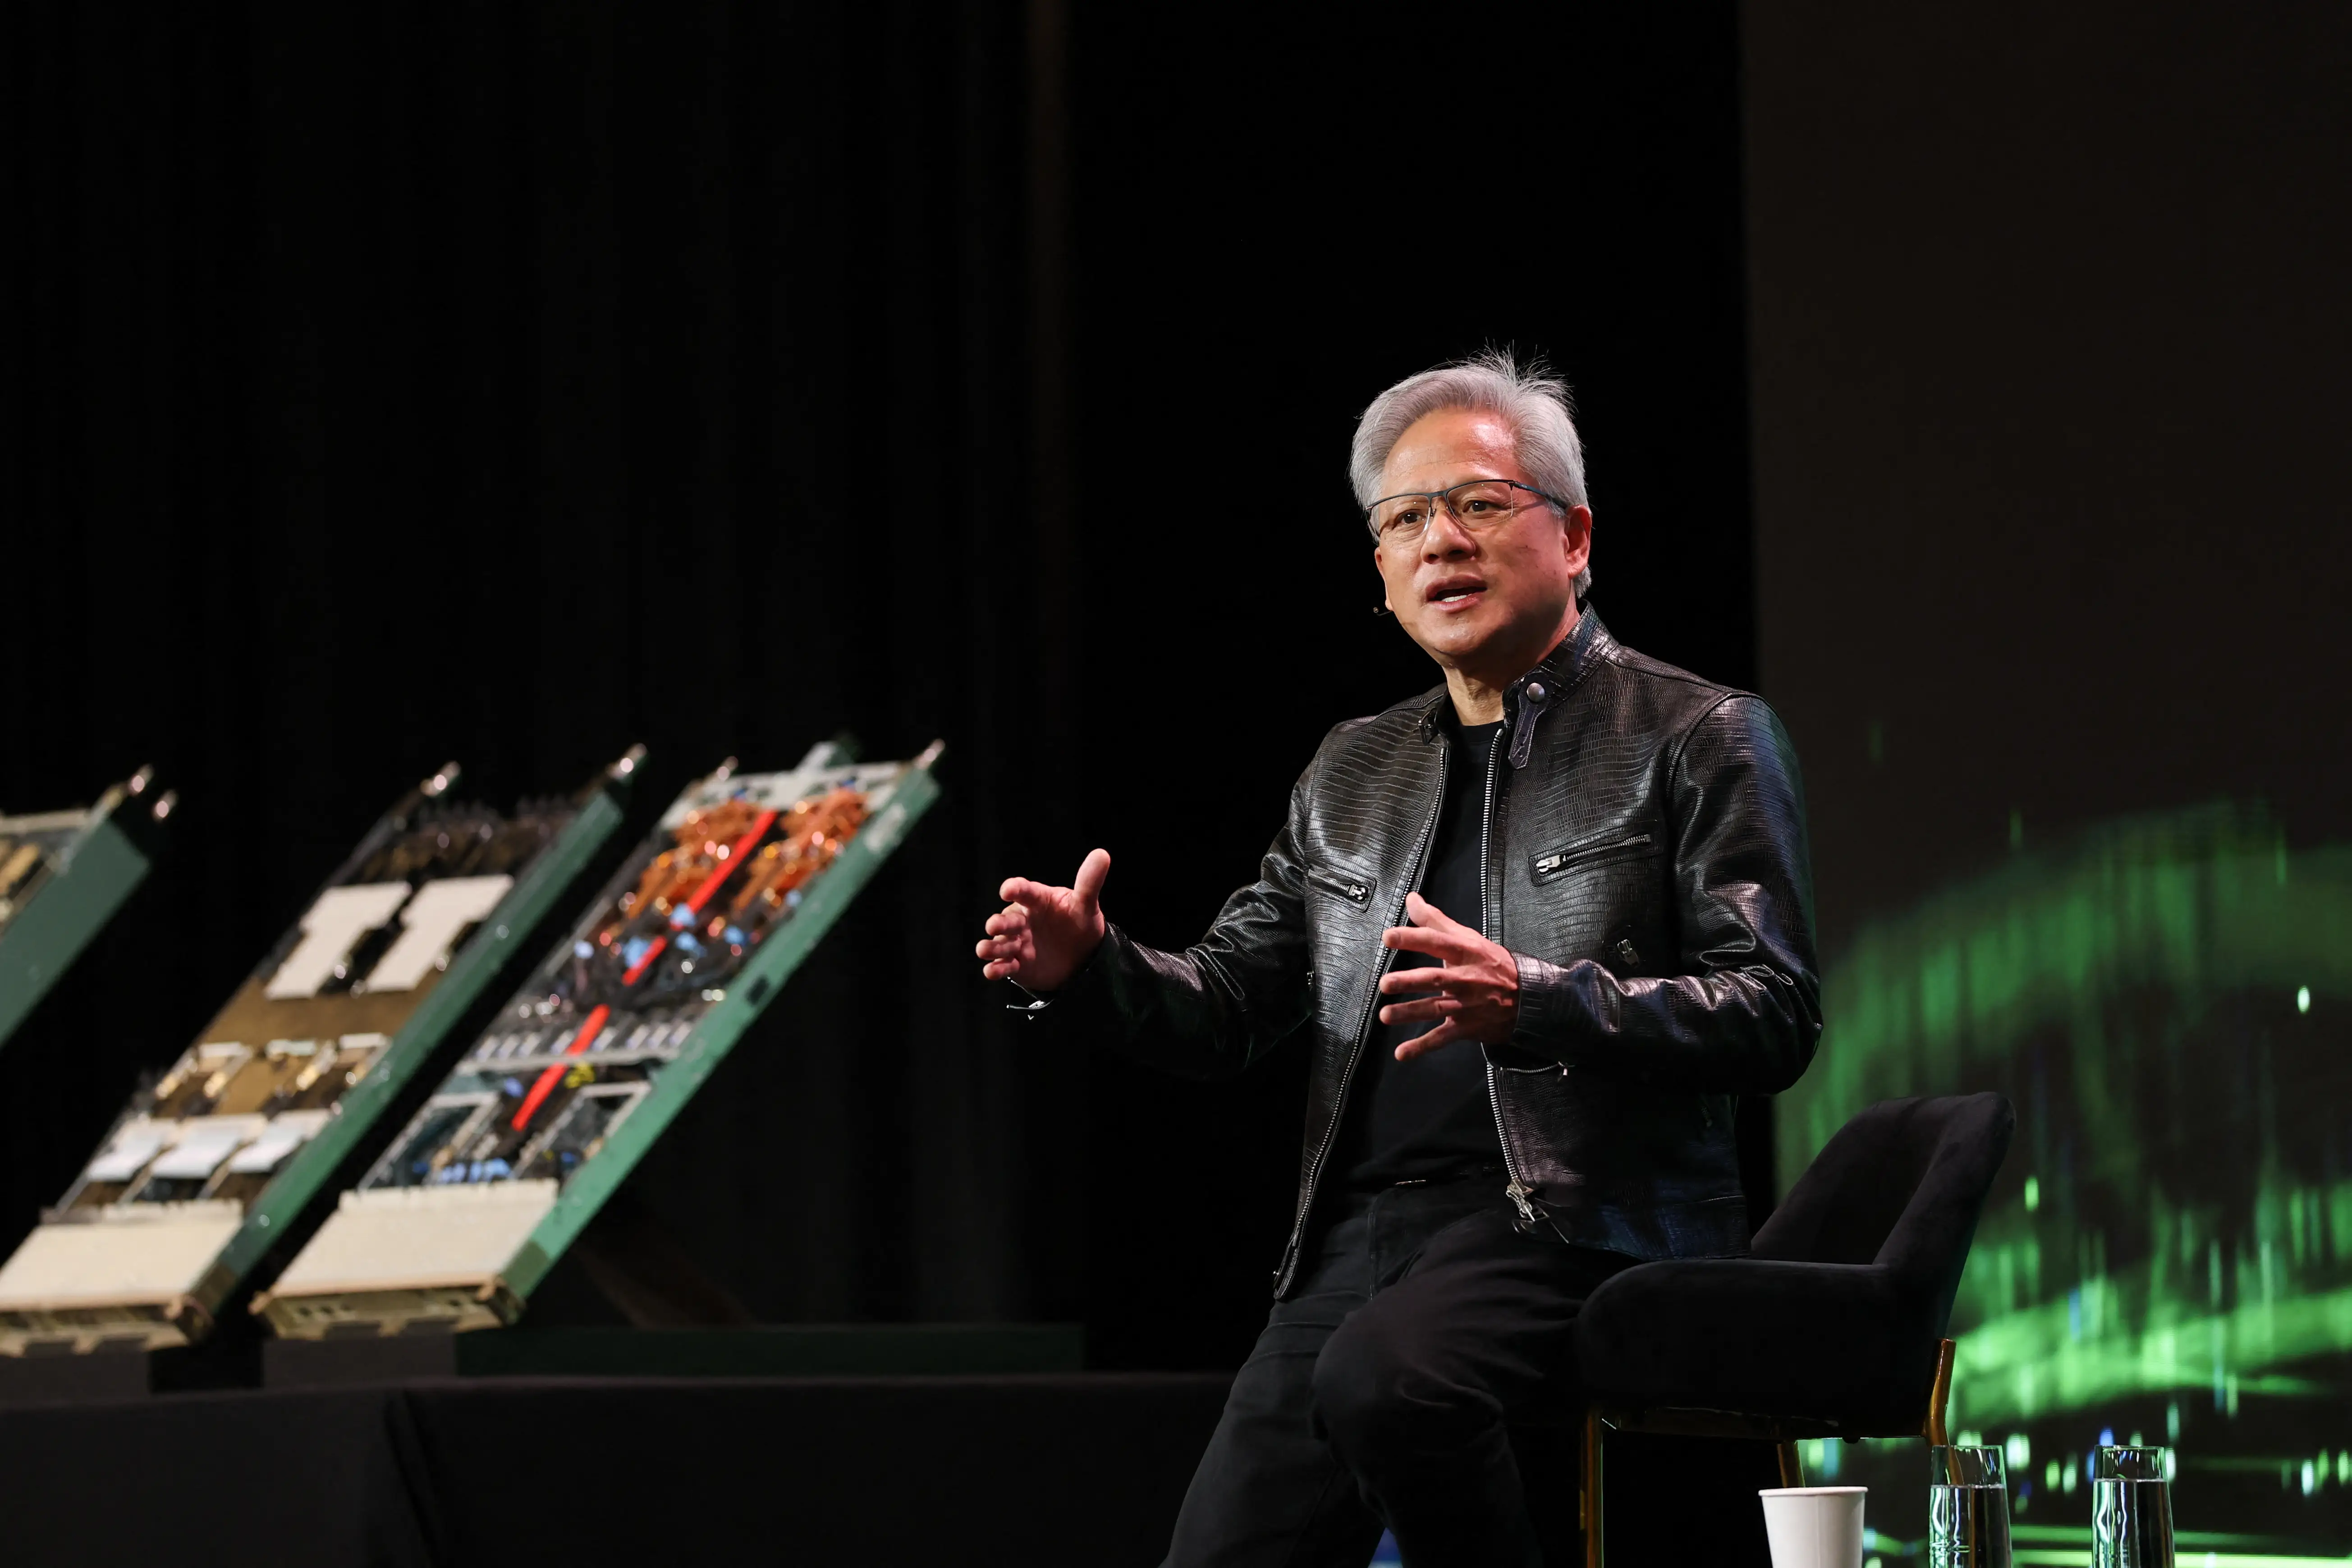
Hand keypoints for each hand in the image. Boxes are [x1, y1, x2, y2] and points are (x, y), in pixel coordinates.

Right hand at [976, 848, 1110, 992]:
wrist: (1082, 956)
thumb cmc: (1078, 923)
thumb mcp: (1085, 904)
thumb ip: (1089, 882)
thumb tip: (1102, 854)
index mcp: (1036, 901)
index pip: (1023, 891)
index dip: (1014, 889)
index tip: (1007, 890)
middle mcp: (1022, 920)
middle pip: (1004, 920)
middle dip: (998, 923)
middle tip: (996, 926)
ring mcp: (1016, 943)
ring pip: (997, 944)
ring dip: (991, 947)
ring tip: (987, 950)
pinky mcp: (1015, 964)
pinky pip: (1000, 967)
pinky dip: (995, 969)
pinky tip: (993, 971)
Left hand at [1376, 892, 1519, 1057]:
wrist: (1529, 999)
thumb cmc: (1493, 964)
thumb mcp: (1469, 938)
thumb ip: (1436, 920)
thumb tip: (1411, 899)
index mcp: (1466, 953)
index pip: (1437, 942)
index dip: (1413, 938)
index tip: (1388, 937)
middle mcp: (1464, 979)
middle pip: (1434, 979)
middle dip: (1410, 981)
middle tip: (1385, 984)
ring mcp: (1465, 1005)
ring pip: (1435, 1009)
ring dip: (1410, 1013)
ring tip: (1385, 1015)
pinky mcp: (1466, 1027)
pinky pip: (1442, 1038)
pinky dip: (1422, 1047)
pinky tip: (1402, 1054)